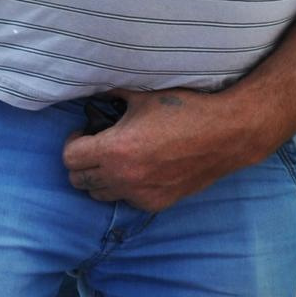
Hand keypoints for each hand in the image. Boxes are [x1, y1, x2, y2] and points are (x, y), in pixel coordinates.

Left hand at [58, 87, 251, 211]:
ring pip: (100, 195)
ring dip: (100, 179)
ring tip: (115, 160)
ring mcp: (141, 194)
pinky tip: (137, 171)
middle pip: (79, 181)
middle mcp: (124, 178)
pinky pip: (127, 201)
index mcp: (115, 150)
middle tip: (95, 147)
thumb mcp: (142, 97)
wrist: (226, 134)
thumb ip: (111, 96)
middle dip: (82, 162)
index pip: (69, 158)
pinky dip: (125, 188)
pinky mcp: (158, 203)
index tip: (85, 133)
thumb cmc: (184, 111)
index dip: (73, 142)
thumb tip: (92, 94)